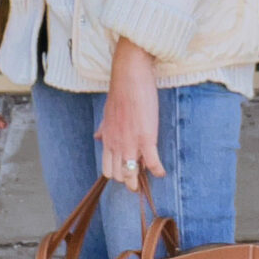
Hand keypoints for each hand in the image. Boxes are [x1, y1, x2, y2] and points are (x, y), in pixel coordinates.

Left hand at [96, 39, 165, 192]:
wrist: (129, 77)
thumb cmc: (120, 92)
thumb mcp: (107, 113)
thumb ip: (104, 128)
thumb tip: (97, 136)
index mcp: (108, 139)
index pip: (107, 169)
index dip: (118, 175)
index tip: (127, 174)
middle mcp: (116, 144)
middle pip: (119, 175)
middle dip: (129, 180)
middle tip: (139, 180)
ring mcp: (130, 142)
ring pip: (131, 174)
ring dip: (140, 181)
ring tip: (148, 181)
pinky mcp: (146, 137)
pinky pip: (152, 162)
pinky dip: (157, 171)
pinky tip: (162, 172)